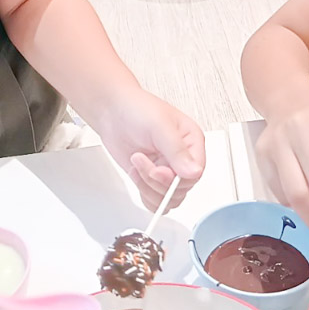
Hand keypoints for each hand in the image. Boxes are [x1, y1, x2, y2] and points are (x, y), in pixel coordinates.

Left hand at [95, 89, 205, 211]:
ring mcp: (166, 169)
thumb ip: (177, 151)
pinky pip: (156, 200)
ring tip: (137, 161)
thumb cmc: (136, 109)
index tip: (158, 170)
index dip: (176, 178)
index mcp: (192, 141)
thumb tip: (194, 172)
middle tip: (141, 160)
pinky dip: (143, 193)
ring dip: (148, 186)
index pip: (196, 172)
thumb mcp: (160, 126)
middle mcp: (182, 157)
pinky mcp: (151, 178)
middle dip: (157, 180)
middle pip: (181, 188)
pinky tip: (135, 173)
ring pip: (168, 198)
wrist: (112, 111)